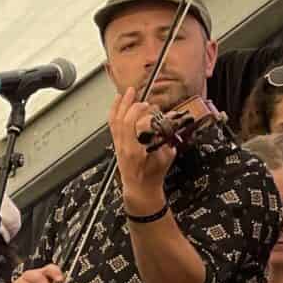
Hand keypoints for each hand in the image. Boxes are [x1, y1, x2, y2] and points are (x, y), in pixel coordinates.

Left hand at [109, 93, 176, 215]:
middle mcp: (123, 145)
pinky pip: (113, 125)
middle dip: (127, 104)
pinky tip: (118, 105)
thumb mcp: (164, 160)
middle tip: (135, 93)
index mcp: (133, 149)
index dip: (138, 113)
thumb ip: (167, 144)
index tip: (148, 106)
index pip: (131, 125)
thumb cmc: (151, 178)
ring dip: (119, 105)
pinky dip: (115, 113)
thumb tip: (170, 130)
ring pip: (114, 121)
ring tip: (124, 93)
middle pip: (120, 119)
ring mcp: (118, 145)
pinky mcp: (117, 144)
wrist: (140, 190)